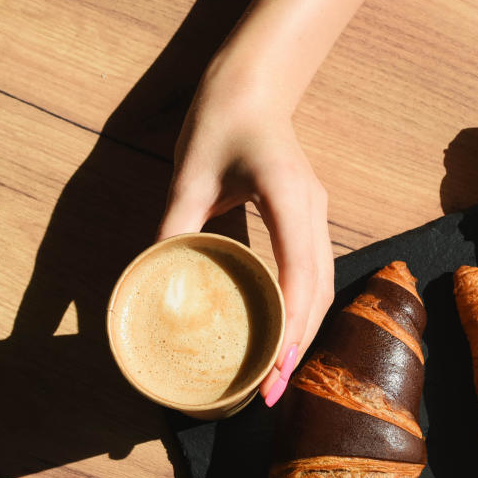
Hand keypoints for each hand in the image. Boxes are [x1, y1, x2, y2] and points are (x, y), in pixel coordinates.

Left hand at [156, 67, 334, 405]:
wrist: (254, 83)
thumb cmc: (220, 120)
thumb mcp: (188, 171)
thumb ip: (175, 222)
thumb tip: (153, 278)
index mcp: (288, 195)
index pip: (300, 273)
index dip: (291, 327)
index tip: (273, 368)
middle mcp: (313, 209)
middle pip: (319, 292)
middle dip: (299, 346)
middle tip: (270, 394)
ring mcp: (318, 214)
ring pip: (324, 288)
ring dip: (305, 334)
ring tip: (276, 378)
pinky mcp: (311, 219)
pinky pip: (317, 276)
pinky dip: (304, 312)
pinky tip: (283, 338)